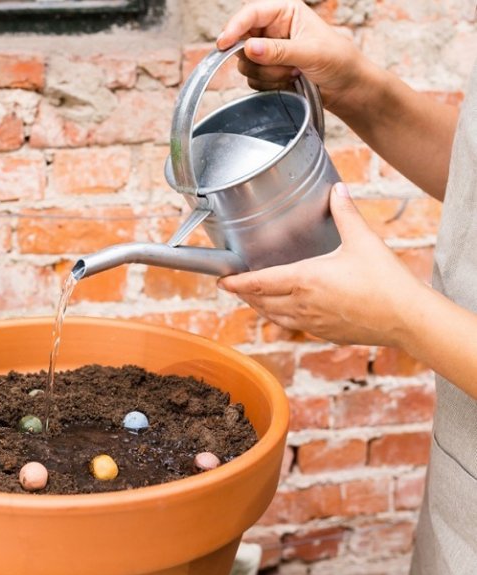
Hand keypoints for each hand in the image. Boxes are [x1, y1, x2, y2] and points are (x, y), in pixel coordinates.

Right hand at [216, 0, 365, 111]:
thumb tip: (248, 48)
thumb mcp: (310, 52)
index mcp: (285, 11)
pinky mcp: (268, 70)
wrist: (346, 87)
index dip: (235, 27)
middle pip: (243, 41)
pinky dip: (268, 85)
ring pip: (247, 64)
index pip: (251, 13)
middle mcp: (273, 28)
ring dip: (267, 75)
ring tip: (293, 75)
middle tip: (283, 67)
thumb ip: (278, 51)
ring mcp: (269, 50)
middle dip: (258, 60)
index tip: (223, 44)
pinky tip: (289, 83)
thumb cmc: (338, 61)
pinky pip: (253, 79)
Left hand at [217, 183, 428, 346]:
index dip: (236, 283)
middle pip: (260, 302)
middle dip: (244, 295)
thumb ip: (345, 213)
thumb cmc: (384, 280)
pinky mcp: (324, 334)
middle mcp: (302, 304)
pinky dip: (280, 319)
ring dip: (260, 308)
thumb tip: (337, 190)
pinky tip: (284, 314)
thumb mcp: (362, 241)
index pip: (258, 283)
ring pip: (274, 317)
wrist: (405, 318)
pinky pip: (292, 327)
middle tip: (234, 287)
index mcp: (304, 280)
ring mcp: (311, 323)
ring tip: (253, 299)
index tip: (221, 281)